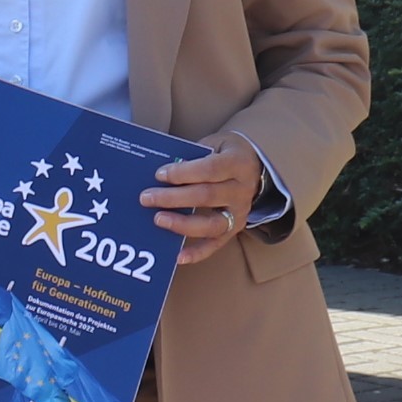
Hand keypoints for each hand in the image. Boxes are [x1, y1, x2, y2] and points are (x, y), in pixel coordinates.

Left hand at [139, 131, 262, 264]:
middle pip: (206, 196)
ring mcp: (240, 212)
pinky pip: (216, 244)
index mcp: (237, 163)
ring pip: (212, 223)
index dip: (183, 173)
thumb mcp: (213, 144)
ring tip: (158, 219)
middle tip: (147, 198)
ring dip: (182, 224)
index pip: (209, 170)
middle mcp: (242, 190)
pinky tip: (178, 257)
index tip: (159, 174)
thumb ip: (192, 156)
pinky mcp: (236, 228)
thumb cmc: (225, 152)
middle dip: (174, 198)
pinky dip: (197, 252)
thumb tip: (160, 172)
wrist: (254, 164)